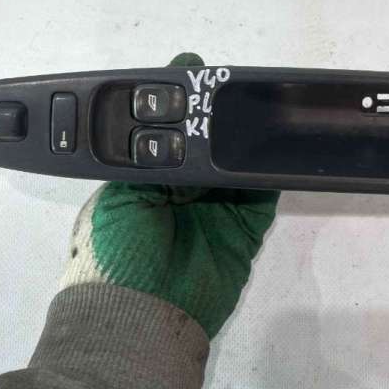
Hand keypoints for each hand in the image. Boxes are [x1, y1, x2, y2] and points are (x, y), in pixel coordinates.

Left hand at [62, 53, 279, 337]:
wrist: (140, 317)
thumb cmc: (114, 254)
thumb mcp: (120, 195)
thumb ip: (150, 158)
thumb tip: (174, 130)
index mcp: (144, 180)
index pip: (167, 133)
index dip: (181, 105)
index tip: (196, 71)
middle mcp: (181, 191)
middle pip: (207, 144)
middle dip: (218, 118)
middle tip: (232, 84)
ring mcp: (215, 210)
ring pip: (237, 165)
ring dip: (245, 141)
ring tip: (257, 105)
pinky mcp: (243, 230)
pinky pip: (263, 196)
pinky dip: (271, 173)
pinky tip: (274, 145)